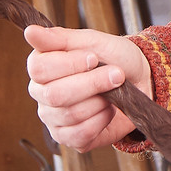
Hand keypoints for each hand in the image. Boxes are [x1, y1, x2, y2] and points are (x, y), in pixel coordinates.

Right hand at [25, 25, 153, 151]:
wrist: (140, 80)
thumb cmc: (115, 58)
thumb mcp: (92, 41)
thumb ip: (59, 38)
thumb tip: (30, 32)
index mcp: (41, 67)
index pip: (38, 69)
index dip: (69, 64)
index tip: (93, 58)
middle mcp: (42, 94)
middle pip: (54, 94)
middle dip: (91, 84)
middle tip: (115, 74)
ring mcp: (54, 118)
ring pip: (70, 114)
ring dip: (100, 101)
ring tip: (113, 90)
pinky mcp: (69, 138)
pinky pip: (81, 134)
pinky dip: (101, 120)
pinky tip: (109, 109)